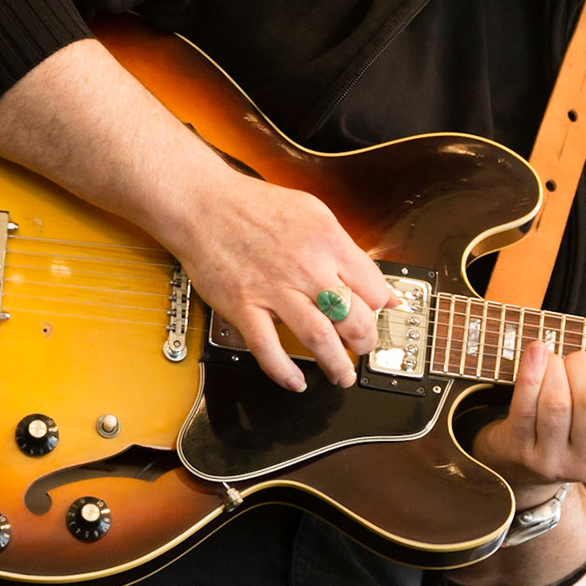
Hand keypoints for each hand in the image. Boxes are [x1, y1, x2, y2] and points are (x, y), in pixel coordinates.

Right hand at [165, 166, 395, 390]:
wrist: (205, 205)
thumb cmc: (256, 206)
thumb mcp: (316, 214)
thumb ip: (349, 251)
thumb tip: (380, 287)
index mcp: (329, 243)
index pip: (373, 288)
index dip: (379, 308)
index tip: (376, 316)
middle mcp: (306, 268)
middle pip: (353, 319)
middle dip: (365, 343)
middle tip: (363, 349)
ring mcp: (274, 290)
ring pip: (319, 339)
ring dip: (336, 365)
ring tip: (342, 375)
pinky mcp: (243, 306)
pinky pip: (268, 348)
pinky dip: (284, 371)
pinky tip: (296, 381)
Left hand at [469, 274, 585, 504]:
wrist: (518, 461)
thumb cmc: (567, 407)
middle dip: (580, 364)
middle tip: (573, 357)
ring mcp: (553, 462)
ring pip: (556, 404)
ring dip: (553, 368)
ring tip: (552, 358)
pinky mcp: (519, 453)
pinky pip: (525, 408)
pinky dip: (530, 373)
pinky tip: (534, 352)